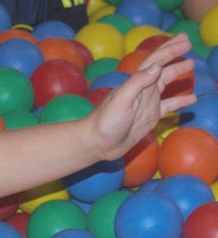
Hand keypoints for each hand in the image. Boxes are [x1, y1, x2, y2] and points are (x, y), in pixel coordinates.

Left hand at [91, 33, 196, 159]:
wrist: (98, 143)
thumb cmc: (106, 121)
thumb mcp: (121, 100)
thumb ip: (137, 82)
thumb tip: (157, 66)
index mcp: (135, 83)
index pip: (155, 61)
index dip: (169, 50)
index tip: (184, 40)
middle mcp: (142, 90)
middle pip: (161, 68)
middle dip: (174, 54)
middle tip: (188, 41)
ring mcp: (147, 103)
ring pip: (166, 83)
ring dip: (177, 72)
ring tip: (191, 64)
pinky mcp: (150, 117)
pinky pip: (169, 106)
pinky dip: (180, 101)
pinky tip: (192, 99)